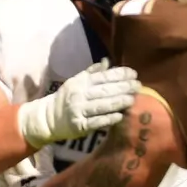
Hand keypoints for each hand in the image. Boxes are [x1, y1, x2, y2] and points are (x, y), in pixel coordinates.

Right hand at [16, 61, 137, 148]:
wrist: (47, 118)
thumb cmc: (66, 98)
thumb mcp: (76, 82)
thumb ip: (92, 73)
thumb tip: (107, 61)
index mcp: (80, 83)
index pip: (103, 76)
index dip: (120, 74)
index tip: (133, 74)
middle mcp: (79, 95)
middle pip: (106, 90)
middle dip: (124, 87)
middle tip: (138, 86)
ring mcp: (79, 111)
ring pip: (103, 105)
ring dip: (119, 102)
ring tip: (132, 99)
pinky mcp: (80, 126)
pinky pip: (97, 121)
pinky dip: (110, 118)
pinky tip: (120, 115)